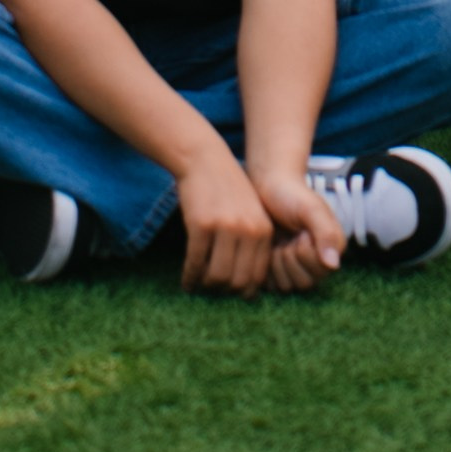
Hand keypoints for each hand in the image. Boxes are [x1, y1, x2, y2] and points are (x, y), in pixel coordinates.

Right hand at [175, 139, 279, 294]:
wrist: (204, 160)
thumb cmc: (227, 191)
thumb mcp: (250, 214)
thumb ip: (252, 245)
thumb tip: (245, 289)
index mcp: (263, 230)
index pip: (257, 277)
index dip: (241, 290)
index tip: (228, 291)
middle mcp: (248, 230)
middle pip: (237, 282)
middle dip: (222, 291)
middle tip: (211, 289)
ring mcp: (225, 227)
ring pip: (216, 277)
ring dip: (205, 286)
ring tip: (199, 283)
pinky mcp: (201, 225)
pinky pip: (195, 263)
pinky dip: (189, 277)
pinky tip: (186, 281)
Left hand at [248, 163, 347, 293]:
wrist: (266, 189)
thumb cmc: (290, 195)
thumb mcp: (310, 208)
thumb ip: (326, 233)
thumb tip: (333, 265)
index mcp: (332, 248)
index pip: (320, 270)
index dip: (304, 251)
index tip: (300, 231)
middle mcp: (318, 262)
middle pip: (304, 283)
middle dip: (289, 258)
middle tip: (286, 235)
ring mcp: (297, 269)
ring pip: (287, 287)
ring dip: (277, 263)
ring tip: (278, 240)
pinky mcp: (278, 272)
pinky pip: (272, 286)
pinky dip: (266, 269)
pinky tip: (268, 249)